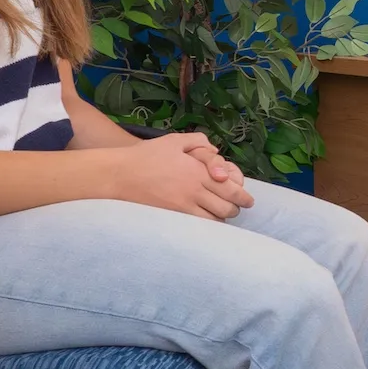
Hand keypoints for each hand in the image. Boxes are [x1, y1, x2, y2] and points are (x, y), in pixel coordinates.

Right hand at [105, 133, 248, 219]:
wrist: (119, 175)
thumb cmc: (147, 156)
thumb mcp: (174, 141)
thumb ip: (199, 142)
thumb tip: (216, 150)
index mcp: (198, 171)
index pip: (230, 189)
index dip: (243, 197)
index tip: (248, 201)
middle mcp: (194, 190)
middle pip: (226, 208)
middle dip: (235, 209)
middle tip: (237, 208)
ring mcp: (183, 206)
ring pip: (214, 220)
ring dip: (222, 219)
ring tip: (222, 216)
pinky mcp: (172, 217)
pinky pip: (197, 227)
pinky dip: (207, 227)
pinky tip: (206, 223)